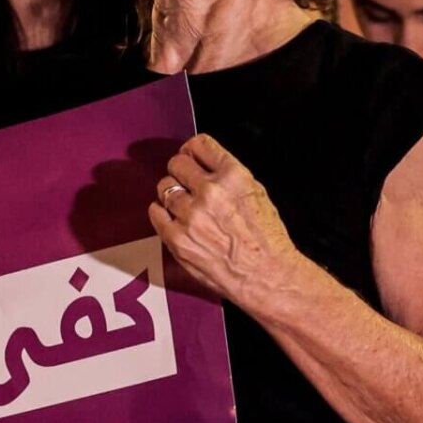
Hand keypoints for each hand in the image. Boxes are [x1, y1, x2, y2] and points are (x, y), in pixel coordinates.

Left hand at [151, 134, 301, 308]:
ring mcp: (190, 215)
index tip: (191, 156)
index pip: (199, 145)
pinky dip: (163, 213)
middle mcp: (210, 192)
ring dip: (173, 194)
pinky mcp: (175, 237)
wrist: (266, 276)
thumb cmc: (267, 241)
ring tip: (185, 205)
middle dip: (181, 171)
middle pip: (176, 164)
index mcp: (234, 177)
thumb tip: (205, 166)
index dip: (193, 150)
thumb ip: (230, 177)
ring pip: (164, 187)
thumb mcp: (258, 195)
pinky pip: (155, 212)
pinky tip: (177, 220)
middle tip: (187, 183)